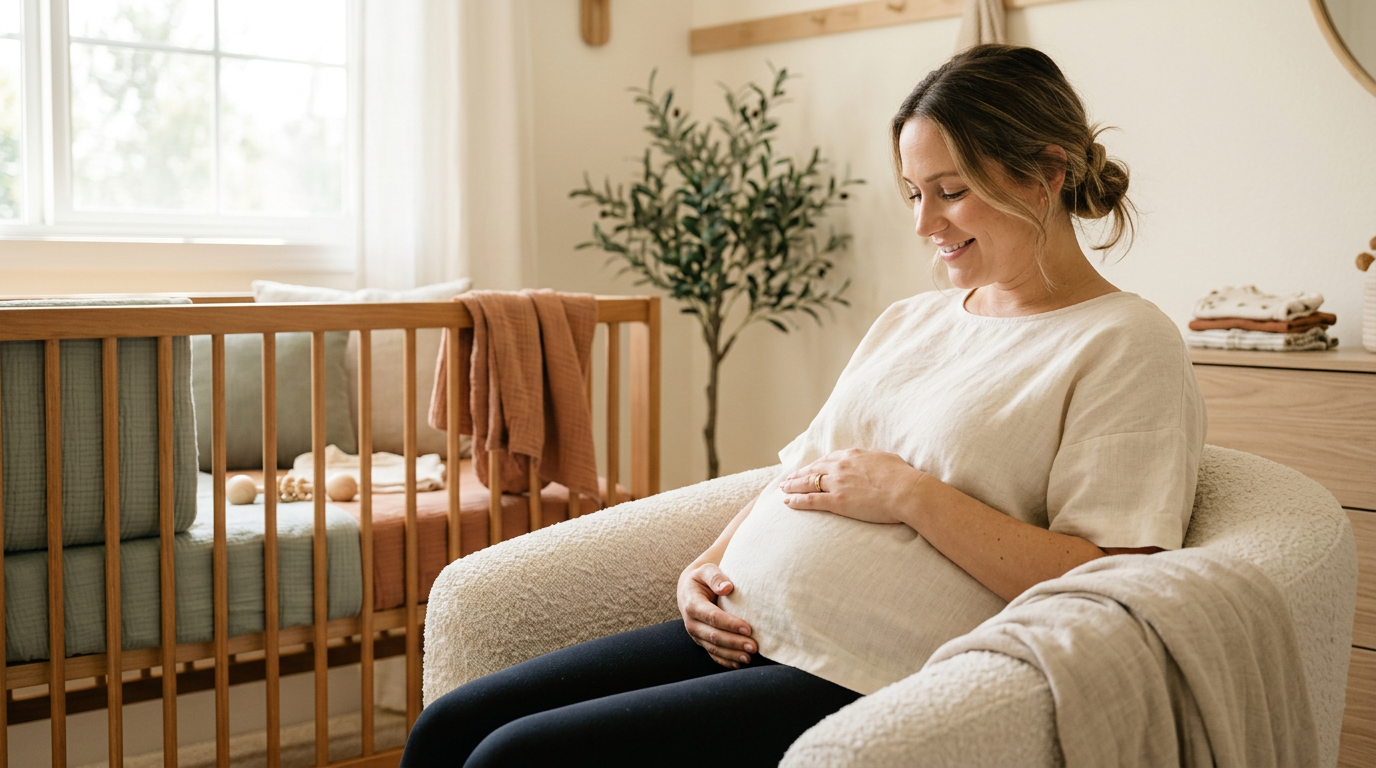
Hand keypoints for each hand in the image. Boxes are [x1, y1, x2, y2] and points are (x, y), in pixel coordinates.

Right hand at [676, 562, 755, 668]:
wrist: (689, 590)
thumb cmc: (702, 579)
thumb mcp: (706, 571)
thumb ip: (715, 577)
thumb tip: (727, 587)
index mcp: (692, 604)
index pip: (712, 617)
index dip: (730, 624)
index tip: (748, 628)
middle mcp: (692, 622)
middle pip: (713, 636)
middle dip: (734, 643)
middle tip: (754, 646)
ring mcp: (696, 635)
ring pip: (713, 648)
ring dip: (732, 654)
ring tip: (749, 657)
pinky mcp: (702, 642)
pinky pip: (713, 654)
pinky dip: (726, 661)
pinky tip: (739, 664)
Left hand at [780, 448, 925, 525]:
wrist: (906, 491)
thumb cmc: (903, 477)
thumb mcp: (887, 460)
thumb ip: (874, 462)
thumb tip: (875, 465)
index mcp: (852, 455)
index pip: (828, 459)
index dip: (816, 465)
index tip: (810, 469)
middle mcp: (840, 466)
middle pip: (813, 469)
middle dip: (799, 474)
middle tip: (788, 478)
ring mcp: (837, 483)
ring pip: (808, 483)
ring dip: (793, 486)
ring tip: (783, 488)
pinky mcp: (837, 500)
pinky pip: (811, 500)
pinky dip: (797, 500)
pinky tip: (787, 502)